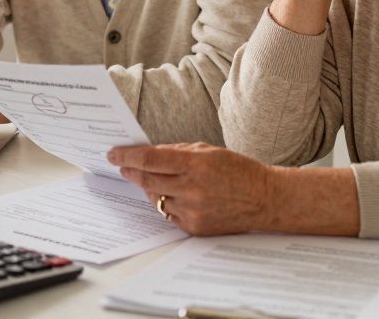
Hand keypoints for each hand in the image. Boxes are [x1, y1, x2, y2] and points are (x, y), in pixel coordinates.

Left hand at [107, 143, 276, 235]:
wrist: (265, 199)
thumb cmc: (238, 170)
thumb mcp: (208, 151)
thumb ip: (177, 152)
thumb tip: (149, 154)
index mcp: (195, 164)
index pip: (149, 159)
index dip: (127, 156)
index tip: (113, 153)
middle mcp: (191, 188)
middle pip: (146, 180)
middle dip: (131, 171)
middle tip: (122, 166)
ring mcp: (192, 210)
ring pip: (155, 198)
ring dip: (150, 188)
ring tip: (154, 180)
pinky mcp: (194, 227)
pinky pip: (169, 215)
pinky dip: (167, 203)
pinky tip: (174, 196)